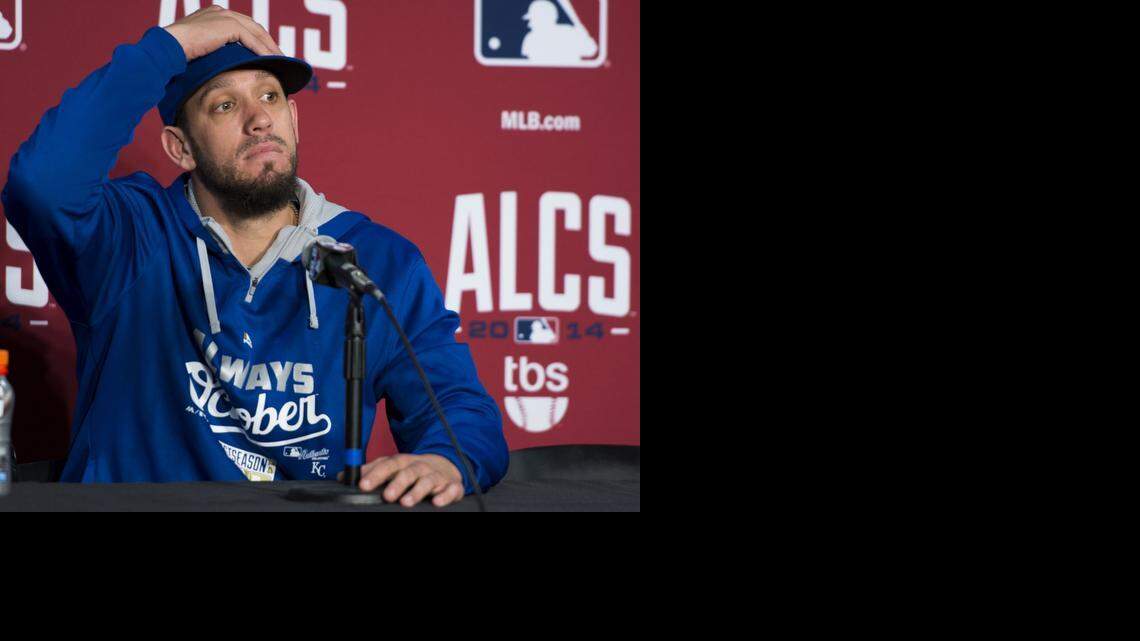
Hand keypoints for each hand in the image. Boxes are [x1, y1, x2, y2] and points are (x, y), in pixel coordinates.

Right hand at [164, 5, 282, 60]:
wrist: (170, 47)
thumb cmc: (179, 53)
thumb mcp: (201, 49)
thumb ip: (215, 49)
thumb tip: (225, 64)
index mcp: (214, 15)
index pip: (243, 26)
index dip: (257, 39)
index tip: (268, 52)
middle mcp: (221, 12)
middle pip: (254, 27)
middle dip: (268, 42)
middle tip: (280, 56)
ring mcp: (225, 16)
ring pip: (256, 32)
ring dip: (270, 47)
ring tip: (281, 60)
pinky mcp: (228, 25)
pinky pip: (252, 39)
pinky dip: (263, 50)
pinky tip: (272, 60)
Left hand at [338, 454, 465, 507]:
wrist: (445, 466)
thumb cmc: (413, 470)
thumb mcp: (392, 468)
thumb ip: (370, 471)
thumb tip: (343, 476)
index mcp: (403, 462)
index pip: (388, 465)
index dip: (375, 474)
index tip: (363, 485)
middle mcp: (420, 467)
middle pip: (408, 472)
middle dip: (397, 483)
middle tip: (386, 496)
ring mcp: (437, 476)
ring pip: (428, 481)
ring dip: (418, 491)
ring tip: (406, 502)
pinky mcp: (452, 486)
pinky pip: (451, 489)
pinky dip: (446, 495)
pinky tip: (438, 502)